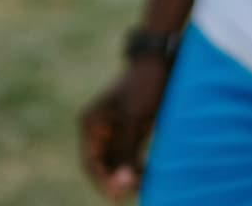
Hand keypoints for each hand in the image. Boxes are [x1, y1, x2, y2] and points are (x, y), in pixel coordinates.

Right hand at [79, 59, 169, 199]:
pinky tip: (149, 174)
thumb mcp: (132, 120)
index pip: (91, 162)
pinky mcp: (132, 128)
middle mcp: (100, 128)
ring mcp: (116, 128)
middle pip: (104, 164)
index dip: (102, 181)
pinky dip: (138, 165)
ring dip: (129, 175)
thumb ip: (124, 151)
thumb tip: (120, 182)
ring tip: (144, 184)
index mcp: (91, 123)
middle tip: (133, 192)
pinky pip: (131, 154)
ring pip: (119, 161)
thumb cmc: (143, 86)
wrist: (161, 60)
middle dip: (117, 180)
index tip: (116, 196)